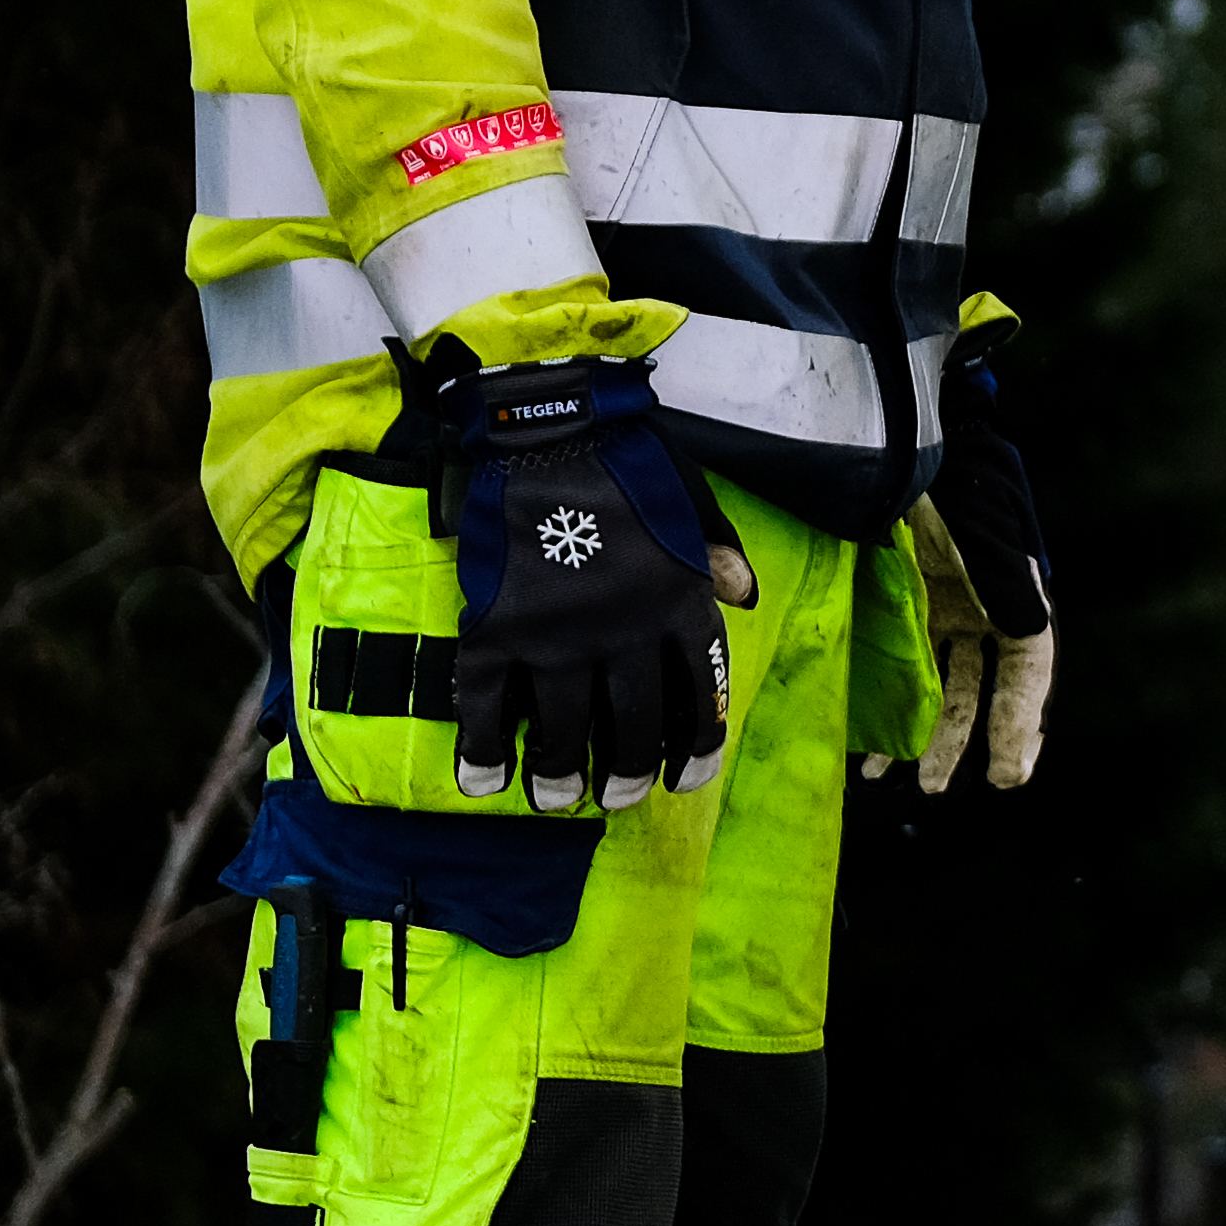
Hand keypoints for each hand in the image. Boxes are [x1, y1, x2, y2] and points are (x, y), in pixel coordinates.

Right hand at [431, 352, 742, 812]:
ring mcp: (556, 633)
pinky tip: (485, 781)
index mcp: (678, 601)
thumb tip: (744, 597)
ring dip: (559, 775)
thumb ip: (716, 556)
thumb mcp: (692, 503)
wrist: (547, 426)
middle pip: (630, 723)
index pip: (697, 690)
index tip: (686, 780)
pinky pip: (485, 706)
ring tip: (558, 799)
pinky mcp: (495, 628)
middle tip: (618, 797)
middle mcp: (623, 629)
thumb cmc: (626, 461)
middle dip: (626, 771)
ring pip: (560, 727)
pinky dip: (481, 750)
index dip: (696, 744)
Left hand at [895, 330, 1053, 789]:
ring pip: (939, 679)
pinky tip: (860, 730)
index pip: (1028, 672)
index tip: (1007, 778)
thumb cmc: (959, 482)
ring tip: (892, 776)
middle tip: (935, 789)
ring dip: (921, 726)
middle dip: (963, 739)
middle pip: (981, 686)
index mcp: (1016, 592)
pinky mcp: (903, 592)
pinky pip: (900, 657)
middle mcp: (984, 603)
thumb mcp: (990, 538)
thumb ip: (1011, 588)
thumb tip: (1034, 641)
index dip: (1022, 725)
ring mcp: (943, 599)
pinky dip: (886, 695)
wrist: (910, 430)